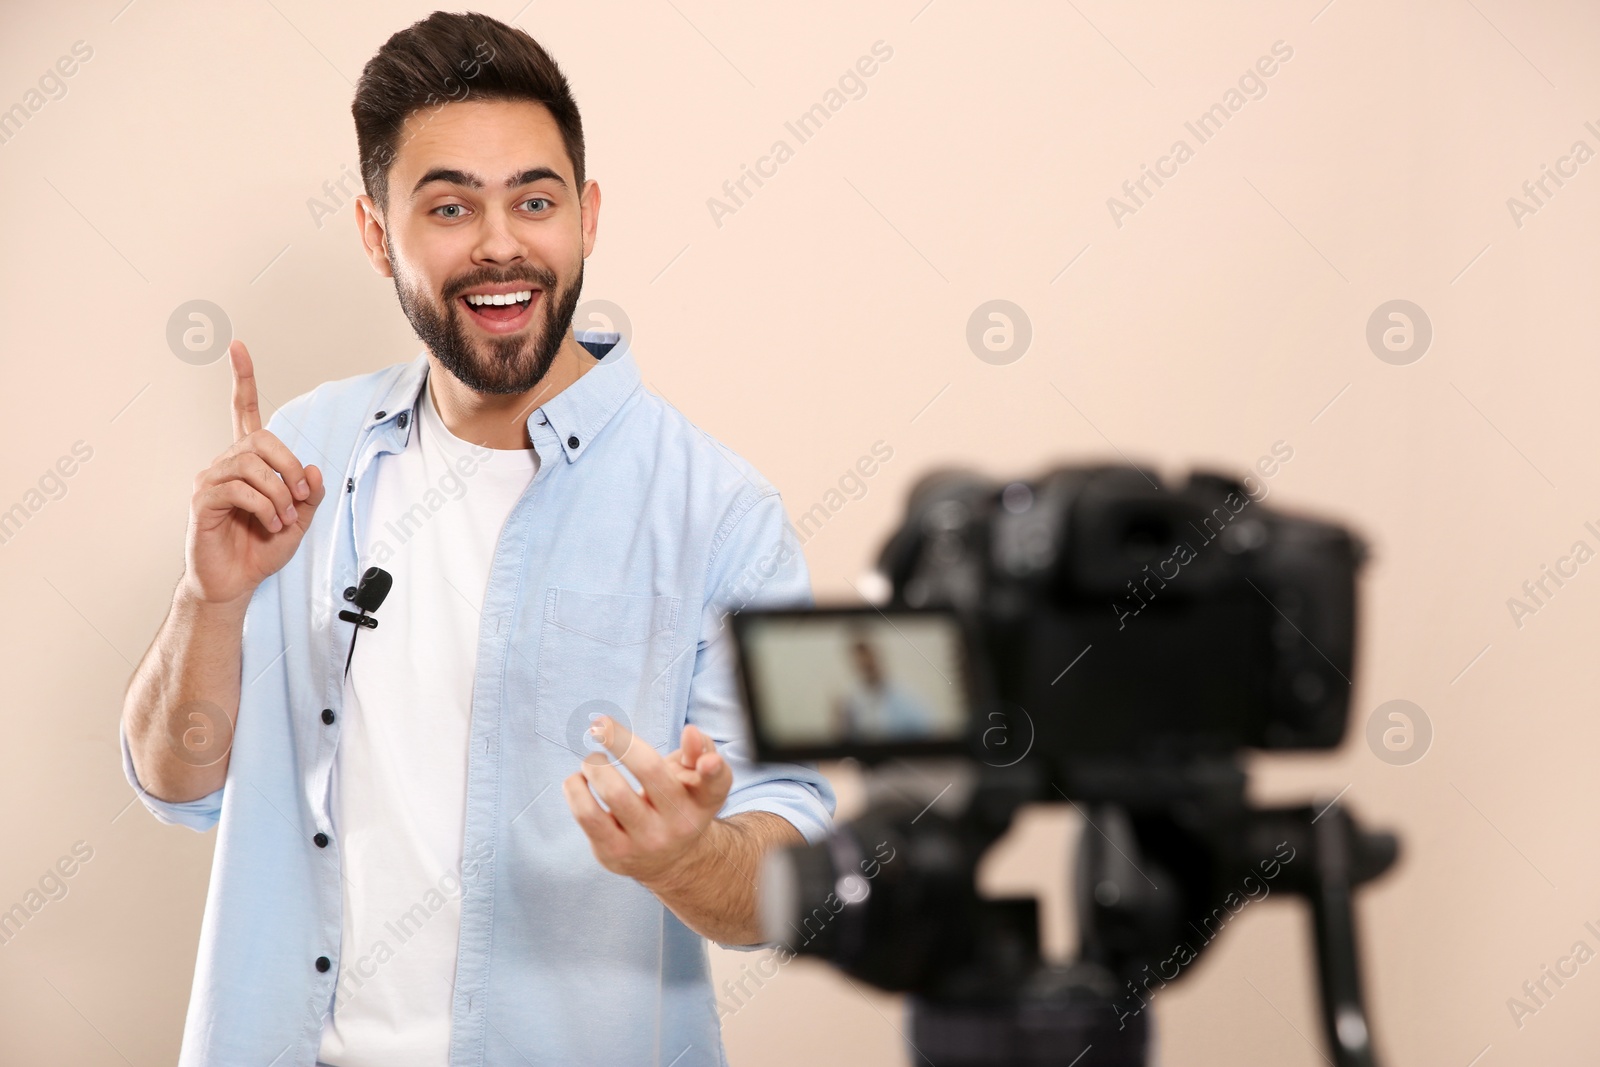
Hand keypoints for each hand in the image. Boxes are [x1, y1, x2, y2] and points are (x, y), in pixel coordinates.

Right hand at [180, 339, 325, 607]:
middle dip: (290, 467)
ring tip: (284, 519)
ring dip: (279, 493)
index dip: (242, 379)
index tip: (238, 346)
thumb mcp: (300, 521)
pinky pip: (238, 489)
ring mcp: (211, 480)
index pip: (243, 412)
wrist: (236, 582)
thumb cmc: (261, 549)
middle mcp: (226, 464)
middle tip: (301, 499)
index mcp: (249, 462)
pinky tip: (270, 524)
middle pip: (261, 439)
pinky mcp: (203, 501)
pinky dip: (264, 506)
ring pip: (251, 465)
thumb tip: (313, 469)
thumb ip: (310, 494)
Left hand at [562, 717, 732, 885]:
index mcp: (704, 799)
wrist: (669, 860)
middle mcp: (679, 823)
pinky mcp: (615, 854)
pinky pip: (587, 815)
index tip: (707, 760)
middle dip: (618, 739)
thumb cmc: (679, 802)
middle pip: (649, 771)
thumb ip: (700, 750)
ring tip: (592, 760)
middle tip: (599, 726)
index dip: (712, 769)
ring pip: (614, 793)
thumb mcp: (697, 777)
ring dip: (594, 765)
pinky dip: (575, 788)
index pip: (715, 782)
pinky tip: (579, 780)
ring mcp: (647, 842)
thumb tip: (690, 732)